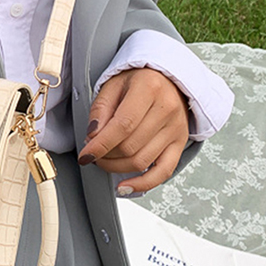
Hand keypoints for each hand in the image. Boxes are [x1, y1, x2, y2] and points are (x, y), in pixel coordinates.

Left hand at [77, 68, 190, 194]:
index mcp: (149, 88)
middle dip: (105, 155)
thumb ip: (101, 109)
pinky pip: (163, 172)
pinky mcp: (180, 143)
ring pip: (142, 160)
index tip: (85, 155)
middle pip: (131, 145)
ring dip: (117, 167)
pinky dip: (143, 184)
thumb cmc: (137, 80)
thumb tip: (93, 137)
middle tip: (92, 153)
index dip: (101, 144)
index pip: (123, 125)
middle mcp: (167, 109)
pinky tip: (124, 186)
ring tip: (104, 160)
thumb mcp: (113, 84)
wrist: (167, 78)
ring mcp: (176, 129)